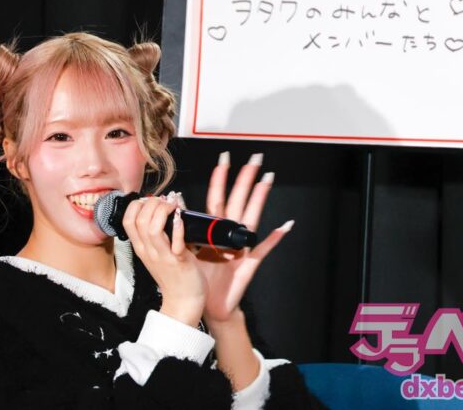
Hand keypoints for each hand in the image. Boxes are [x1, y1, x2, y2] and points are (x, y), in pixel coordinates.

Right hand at [122, 196, 206, 326]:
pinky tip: (180, 218)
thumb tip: (167, 206)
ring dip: (163, 211)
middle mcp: (148, 251)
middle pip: (139, 219)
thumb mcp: (158, 251)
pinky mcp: (178, 262)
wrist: (183, 300)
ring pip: (152, 228)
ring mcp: (162, 256)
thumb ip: (159, 232)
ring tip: (173, 208)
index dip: (137, 204)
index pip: (127, 219)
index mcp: (141, 247)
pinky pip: (175, 243)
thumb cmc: (174, 274)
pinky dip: (178, 228)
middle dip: (152, 203)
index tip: (152, 201)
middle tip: (166, 202)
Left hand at [194, 152, 293, 325]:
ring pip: (252, 215)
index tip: (224, 159)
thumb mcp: (189, 250)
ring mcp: (242, 246)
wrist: (210, 304)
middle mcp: (231, 233)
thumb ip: (187, 228)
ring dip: (260, 197)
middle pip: (239, 200)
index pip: (218, 198)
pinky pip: (264, 248)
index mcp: (215, 230)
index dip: (220, 179)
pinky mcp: (249, 262)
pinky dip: (275, 237)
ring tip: (267, 178)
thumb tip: (178, 204)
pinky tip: (285, 226)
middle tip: (254, 158)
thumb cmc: (202, 278)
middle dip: (246, 178)